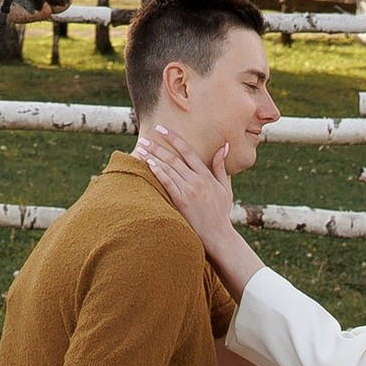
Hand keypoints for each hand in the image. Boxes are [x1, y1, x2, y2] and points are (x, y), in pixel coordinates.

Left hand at [139, 125, 249, 268]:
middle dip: (157, 147)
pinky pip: (168, 184)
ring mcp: (189, 191)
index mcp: (207, 175)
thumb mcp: (224, 187)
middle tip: (144, 138)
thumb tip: (224, 145)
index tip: (161, 129)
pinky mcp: (182, 202)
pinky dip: (158, 172)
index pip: (188, 151)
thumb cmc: (221, 212)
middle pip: (174, 158)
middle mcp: (197, 180)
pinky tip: (149, 165)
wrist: (218, 235)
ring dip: (153, 158)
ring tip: (141, 150)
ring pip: (168, 169)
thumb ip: (221, 166)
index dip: (174, 138)